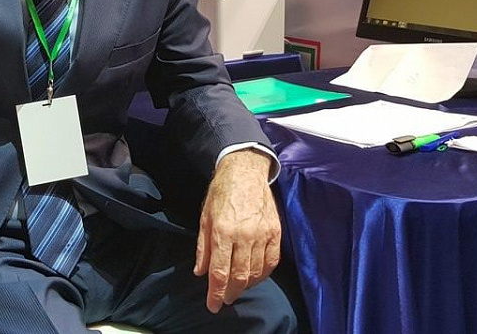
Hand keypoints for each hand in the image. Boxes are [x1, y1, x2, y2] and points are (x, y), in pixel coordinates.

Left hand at [194, 150, 281, 313]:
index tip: (213, 305)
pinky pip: (272, 261)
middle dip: (230, 293)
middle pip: (239, 276)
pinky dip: (263, 274)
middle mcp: (244, 235)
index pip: (220, 272)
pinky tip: (254, 277)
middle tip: (224, 299)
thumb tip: (200, 272)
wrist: (245, 171)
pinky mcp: (275, 232)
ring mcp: (262, 234)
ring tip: (237, 289)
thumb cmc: (221, 193)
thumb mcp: (204, 218)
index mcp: (223, 232)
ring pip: (256, 272)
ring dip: (246, 286)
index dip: (215, 293)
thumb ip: (203, 247)